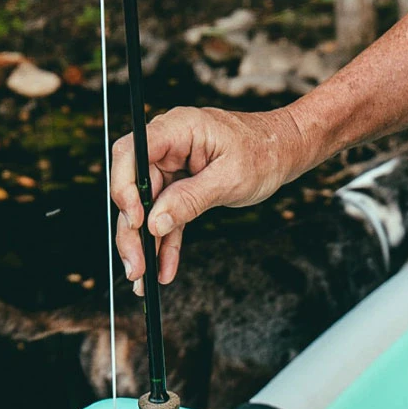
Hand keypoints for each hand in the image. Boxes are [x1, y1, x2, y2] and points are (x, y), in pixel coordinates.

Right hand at [111, 104, 311, 286]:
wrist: (282, 151)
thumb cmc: (262, 153)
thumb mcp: (230, 179)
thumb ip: (191, 199)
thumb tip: (155, 222)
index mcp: (177, 129)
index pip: (132, 152)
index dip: (125, 187)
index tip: (136, 222)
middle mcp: (168, 147)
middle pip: (133, 187)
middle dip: (131, 230)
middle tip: (134, 267)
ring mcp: (172, 168)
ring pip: (146, 209)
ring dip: (144, 245)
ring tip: (141, 279)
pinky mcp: (181, 188)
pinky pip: (167, 219)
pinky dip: (165, 244)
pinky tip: (163, 271)